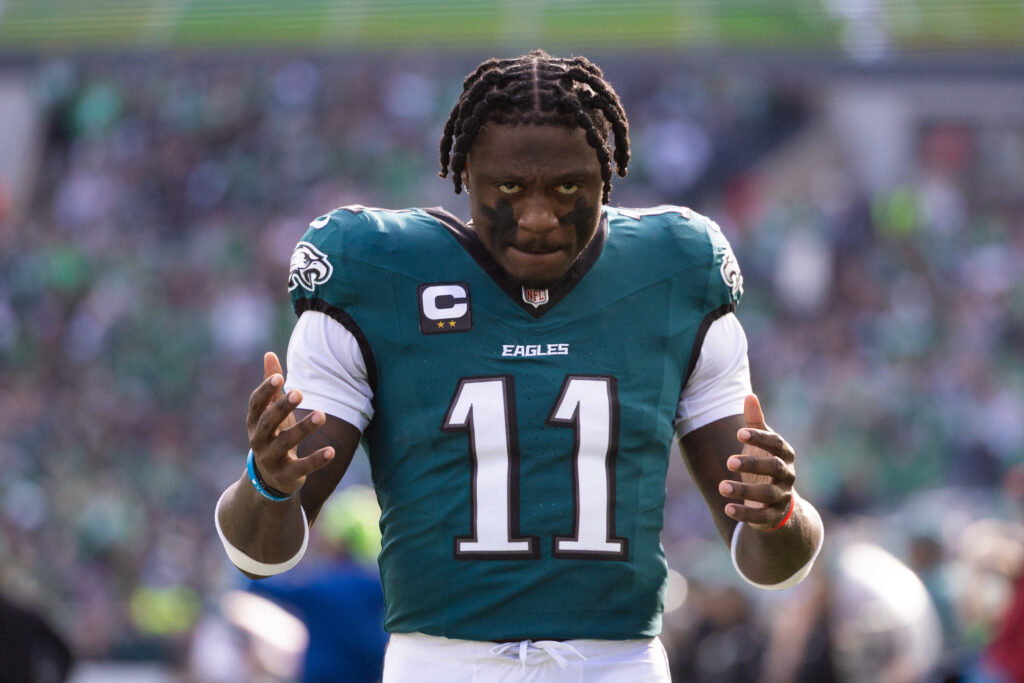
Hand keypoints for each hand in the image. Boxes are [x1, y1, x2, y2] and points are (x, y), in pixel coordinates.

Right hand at [246, 352, 334, 494]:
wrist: (270, 479)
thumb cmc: (274, 435)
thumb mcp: (271, 412)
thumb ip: (272, 387)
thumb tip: (269, 354)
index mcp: (255, 423)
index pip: (256, 405)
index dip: (265, 391)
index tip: (280, 377)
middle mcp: (259, 441)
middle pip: (268, 422)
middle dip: (282, 407)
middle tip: (299, 392)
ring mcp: (271, 459)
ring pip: (286, 443)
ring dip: (304, 428)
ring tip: (322, 414)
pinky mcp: (286, 475)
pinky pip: (302, 467)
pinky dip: (316, 460)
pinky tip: (332, 451)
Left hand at [717, 394, 795, 530]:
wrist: (778, 504)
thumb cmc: (765, 465)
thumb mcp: (760, 444)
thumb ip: (755, 422)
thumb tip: (749, 395)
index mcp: (785, 455)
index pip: (777, 444)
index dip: (760, 438)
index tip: (739, 433)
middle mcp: (787, 476)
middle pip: (775, 468)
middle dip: (753, 464)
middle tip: (729, 461)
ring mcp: (782, 497)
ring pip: (767, 494)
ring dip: (744, 491)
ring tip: (721, 487)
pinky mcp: (773, 517)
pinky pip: (761, 517)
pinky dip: (745, 514)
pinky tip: (727, 508)